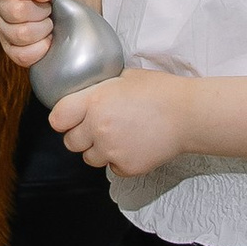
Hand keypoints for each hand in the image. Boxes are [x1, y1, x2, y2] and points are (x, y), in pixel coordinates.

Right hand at [0, 0, 61, 67]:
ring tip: (48, 22)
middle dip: (40, 11)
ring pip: (20, 34)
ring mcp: (2, 30)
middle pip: (15, 12)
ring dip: (43, 29)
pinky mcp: (11, 51)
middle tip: (48, 8)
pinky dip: (41, 48)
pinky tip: (46, 38)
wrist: (73, 14)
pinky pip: (22, 55)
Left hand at [50, 67, 192, 173]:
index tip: (69, 118)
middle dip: (80, 135)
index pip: (57, 119)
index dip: (63, 118)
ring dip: (98, 150)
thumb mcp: (125, 77)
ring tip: (119, 136)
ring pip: (89, 158)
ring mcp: (112, 151)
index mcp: (94, 102)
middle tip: (98, 127)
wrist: (189, 115)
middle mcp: (98, 129)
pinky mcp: (127, 167)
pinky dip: (119, 161)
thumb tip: (89, 93)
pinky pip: (112, 168)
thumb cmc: (162, 92)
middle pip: (70, 142)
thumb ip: (101, 88)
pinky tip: (134, 145)